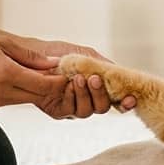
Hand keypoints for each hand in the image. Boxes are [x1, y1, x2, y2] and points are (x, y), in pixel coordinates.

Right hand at [0, 31, 66, 109]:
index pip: (43, 85)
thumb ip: (30, 56)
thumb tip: (53, 63)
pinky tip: (22, 79)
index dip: (58, 82)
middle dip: (50, 87)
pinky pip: (12, 100)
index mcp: (5, 74)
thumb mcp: (2, 43)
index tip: (67, 74)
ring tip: (42, 75)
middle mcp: (0, 92)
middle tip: (60, 75)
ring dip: (36, 89)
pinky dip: (21, 91)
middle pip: (37, 95)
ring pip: (25, 99)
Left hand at [12, 37, 136, 117]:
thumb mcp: (84, 54)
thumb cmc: (58, 53)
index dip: (126, 102)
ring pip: (88, 111)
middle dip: (101, 94)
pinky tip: (67, 86)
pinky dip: (71, 97)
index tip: (131, 98)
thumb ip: (102, 64)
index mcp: (97, 88)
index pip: (116, 99)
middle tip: (94, 79)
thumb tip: (119, 72)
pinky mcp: (58, 110)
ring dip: (85, 95)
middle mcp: (88, 100)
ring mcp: (73, 106)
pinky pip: (70, 110)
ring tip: (79, 79)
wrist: (32, 54)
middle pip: (103, 107)